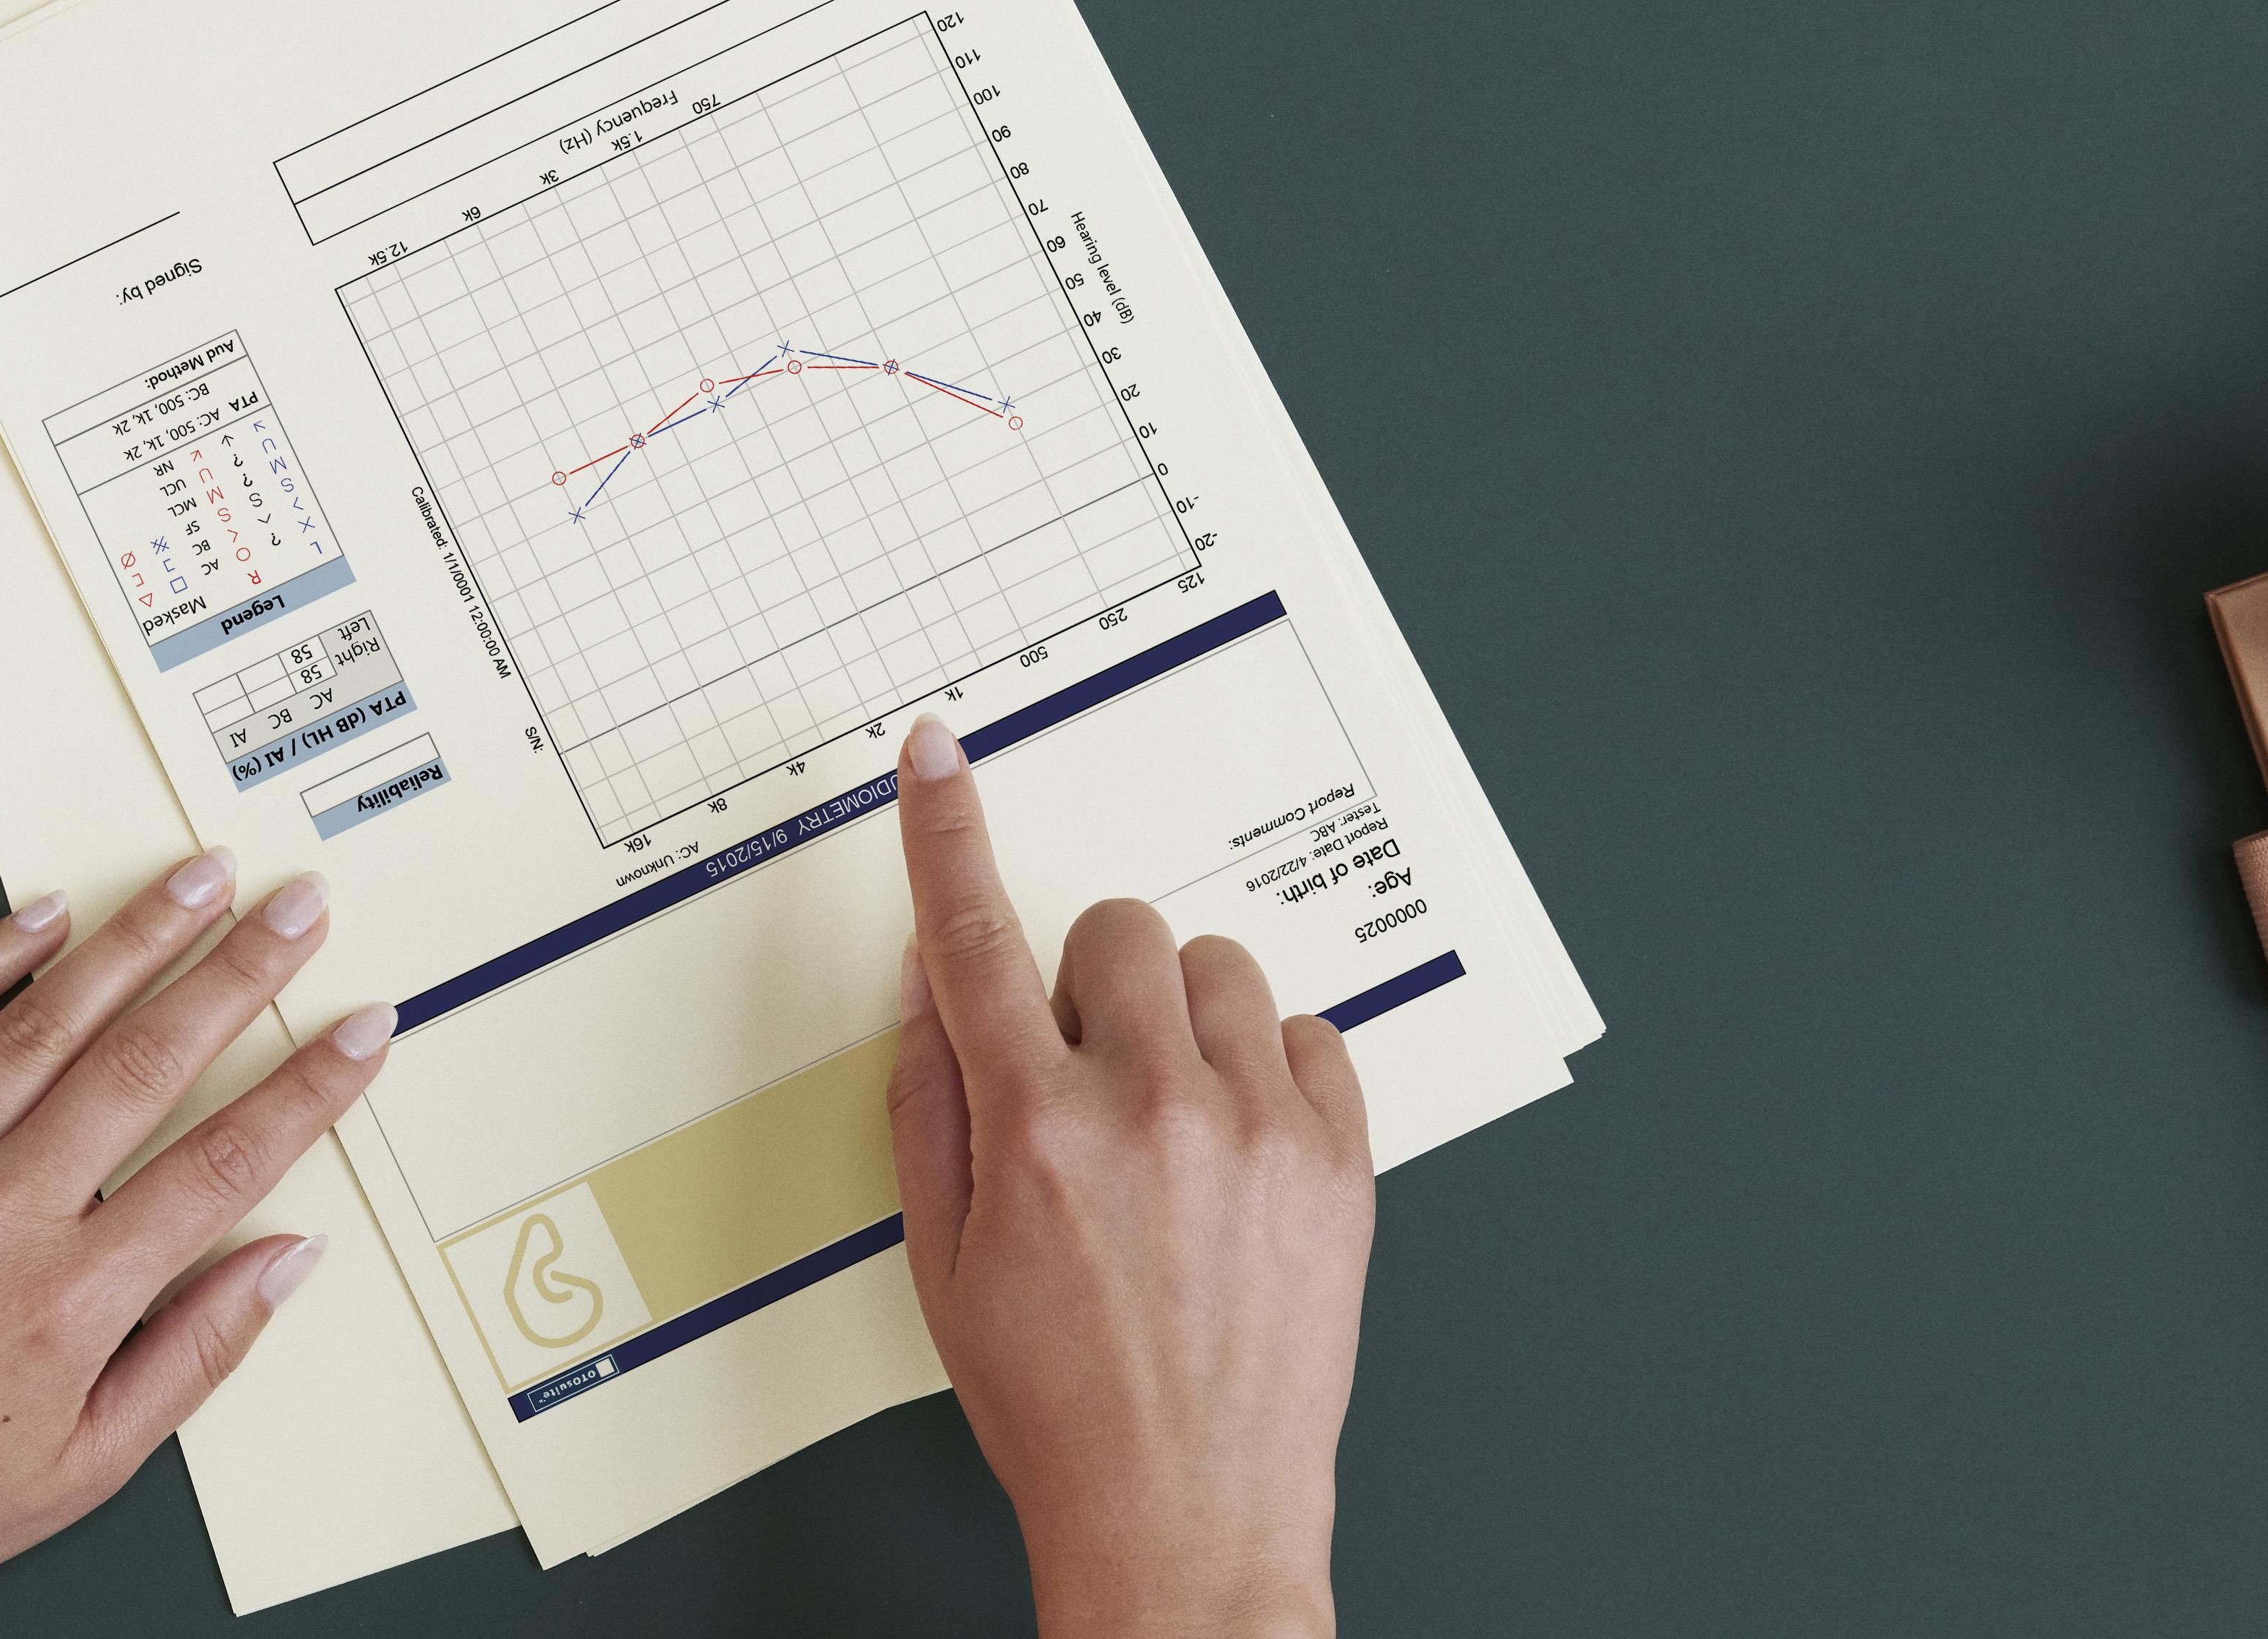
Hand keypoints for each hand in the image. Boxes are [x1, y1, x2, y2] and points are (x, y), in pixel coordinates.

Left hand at [0, 855, 394, 1636]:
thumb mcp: (86, 1464)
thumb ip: (195, 1352)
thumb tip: (283, 1259)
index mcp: (71, 1300)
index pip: (223, 1161)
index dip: (307, 1087)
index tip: (359, 1030)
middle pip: (147, 1061)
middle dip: (239, 972)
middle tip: (295, 908)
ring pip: (43, 1021)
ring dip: (133, 938)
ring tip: (195, 880)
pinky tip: (39, 917)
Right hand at [886, 717, 1374, 1637]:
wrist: (1185, 1512)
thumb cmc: (1058, 1403)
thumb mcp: (942, 1263)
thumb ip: (930, 1106)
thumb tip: (933, 990)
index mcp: (1032, 1131)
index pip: (973, 936)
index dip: (944, 832)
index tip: (938, 756)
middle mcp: (1146, 1110)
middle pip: (1117, 933)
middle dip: (1093, 985)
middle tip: (1091, 1071)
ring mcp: (1253, 1131)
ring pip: (1218, 969)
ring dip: (1185, 1020)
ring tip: (1174, 1119)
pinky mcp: (1337, 1163)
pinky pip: (1310, 1036)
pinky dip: (1271, 1071)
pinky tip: (1239, 1147)